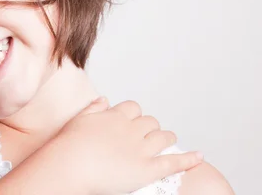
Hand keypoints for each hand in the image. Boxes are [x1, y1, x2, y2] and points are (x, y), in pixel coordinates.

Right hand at [54, 98, 202, 194]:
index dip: (134, 115)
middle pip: (150, 122)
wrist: (70, 166)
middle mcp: (131, 130)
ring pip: (164, 137)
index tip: (131, 121)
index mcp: (115, 116)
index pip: (133, 108)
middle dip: (151, 128)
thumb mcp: (79, 119)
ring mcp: (141, 149)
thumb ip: (93, 108)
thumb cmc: (69, 145)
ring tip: (168, 142)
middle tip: (148, 136)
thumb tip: (104, 99)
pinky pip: (173, 161)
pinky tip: (199, 157)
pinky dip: (189, 159)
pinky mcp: (147, 169)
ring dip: (167, 138)